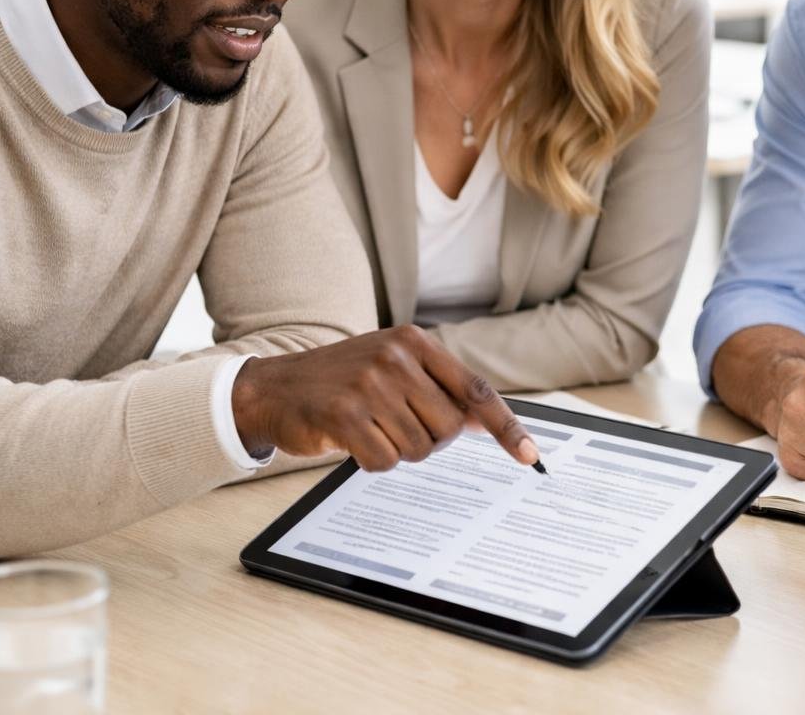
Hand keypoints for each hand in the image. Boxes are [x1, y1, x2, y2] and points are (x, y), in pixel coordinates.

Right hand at [231, 325, 538, 472]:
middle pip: (448, 429)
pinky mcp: (344, 415)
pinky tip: (353, 440)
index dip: (506, 427)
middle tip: (396, 426)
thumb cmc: (343, 381)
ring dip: (397, 450)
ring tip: (370, 428)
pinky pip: (385, 461)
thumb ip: (439, 389)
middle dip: (429, 440)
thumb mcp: (393, 368)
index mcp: (414, 342)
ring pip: (418, 449)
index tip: (531, 456)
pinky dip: (373, 461)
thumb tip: (485, 424)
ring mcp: (368, 385)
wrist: (274, 386)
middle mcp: (395, 357)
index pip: (475, 390)